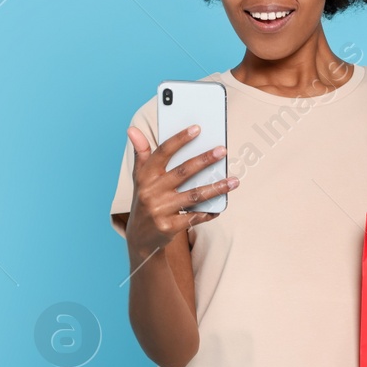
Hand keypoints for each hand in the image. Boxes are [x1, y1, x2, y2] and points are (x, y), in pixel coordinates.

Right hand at [124, 125, 236, 263]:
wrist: (139, 237)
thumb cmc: (145, 199)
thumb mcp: (139, 177)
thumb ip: (141, 153)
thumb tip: (132, 129)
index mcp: (145, 176)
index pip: (162, 152)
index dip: (179, 139)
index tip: (197, 128)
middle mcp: (151, 191)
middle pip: (182, 172)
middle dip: (204, 160)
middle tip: (222, 150)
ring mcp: (159, 210)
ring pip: (193, 195)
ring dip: (216, 188)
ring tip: (234, 181)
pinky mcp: (168, 227)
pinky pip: (194, 217)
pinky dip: (208, 212)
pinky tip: (220, 207)